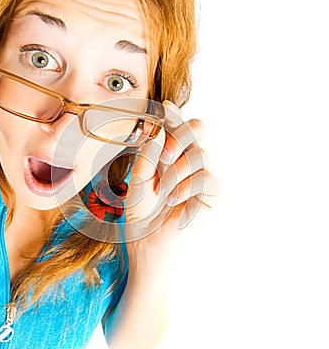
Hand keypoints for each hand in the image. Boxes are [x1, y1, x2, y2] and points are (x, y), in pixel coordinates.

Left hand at [124, 100, 217, 246]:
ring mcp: (201, 176)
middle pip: (198, 128)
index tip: (165, 106)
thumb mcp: (138, 179)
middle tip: (163, 155)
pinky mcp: (210, 195)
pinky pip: (207, 178)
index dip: (174, 114)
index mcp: (170, 153)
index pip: (178, 125)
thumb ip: (147, 156)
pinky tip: (173, 199)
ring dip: (177, 171)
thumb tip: (157, 131)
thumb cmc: (140, 212)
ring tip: (163, 191)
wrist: (145, 242)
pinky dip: (189, 186)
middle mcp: (187, 160)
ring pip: (200, 153)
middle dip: (180, 135)